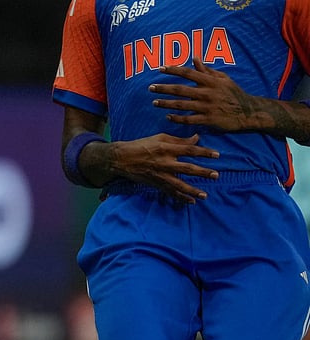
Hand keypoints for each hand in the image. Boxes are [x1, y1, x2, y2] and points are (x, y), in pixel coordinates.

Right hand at [103, 133, 218, 203]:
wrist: (122, 159)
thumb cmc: (141, 145)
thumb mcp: (160, 138)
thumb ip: (179, 140)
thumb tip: (197, 138)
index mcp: (166, 149)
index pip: (189, 150)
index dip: (204, 152)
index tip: (217, 155)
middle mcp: (165, 162)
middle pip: (187, 168)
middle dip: (202, 172)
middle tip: (216, 175)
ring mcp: (160, 175)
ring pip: (179, 184)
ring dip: (193, 190)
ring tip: (204, 195)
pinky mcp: (156, 183)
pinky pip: (170, 192)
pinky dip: (180, 198)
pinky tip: (191, 202)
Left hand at [149, 56, 263, 132]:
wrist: (248, 112)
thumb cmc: (233, 93)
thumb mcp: (223, 79)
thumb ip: (207, 70)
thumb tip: (194, 58)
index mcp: (210, 81)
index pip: (188, 73)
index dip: (173, 70)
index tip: (160, 69)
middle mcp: (207, 93)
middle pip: (180, 89)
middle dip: (163, 88)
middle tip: (150, 88)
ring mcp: (207, 107)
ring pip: (181, 105)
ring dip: (166, 103)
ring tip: (154, 102)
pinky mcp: (209, 120)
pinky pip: (189, 119)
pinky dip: (177, 118)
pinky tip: (168, 116)